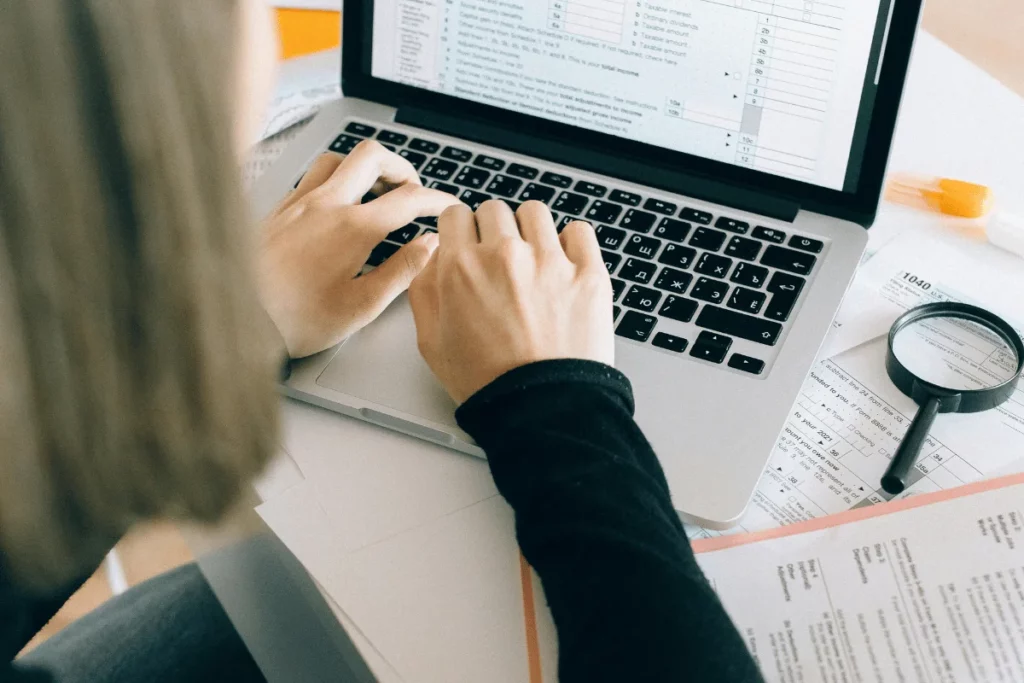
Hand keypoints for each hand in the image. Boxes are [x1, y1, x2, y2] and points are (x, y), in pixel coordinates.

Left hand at [258, 140, 459, 357]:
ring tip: (375, 191)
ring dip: (363, 168)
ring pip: (338, 158)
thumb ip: (402, 271)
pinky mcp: (277, 209)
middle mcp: (325, 204)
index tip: (447, 205)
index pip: (408, 198)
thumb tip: (429, 246)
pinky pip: (310, 176)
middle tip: (411, 190)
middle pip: (372, 155)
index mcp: (353, 228)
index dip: (436, 198)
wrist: (237, 317)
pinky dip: (333, 180)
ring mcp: (297, 202)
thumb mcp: (362, 306)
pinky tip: (336, 205)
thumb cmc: (296, 320)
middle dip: (401, 167)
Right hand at [409, 200, 613, 403]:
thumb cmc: (488, 385)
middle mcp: (505, 256)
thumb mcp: (431, 343)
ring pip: (534, 213)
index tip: (468, 245)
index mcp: (461, 269)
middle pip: (493, 210)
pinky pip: (579, 231)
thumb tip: (432, 257)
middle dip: (492, 230)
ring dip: (529, 230)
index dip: (460, 232)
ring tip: (533, 260)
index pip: (455, 215)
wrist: (543, 412)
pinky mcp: (588, 274)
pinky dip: (571, 242)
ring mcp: (550, 262)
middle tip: (499, 261)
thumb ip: (424, 289)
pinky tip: (564, 264)